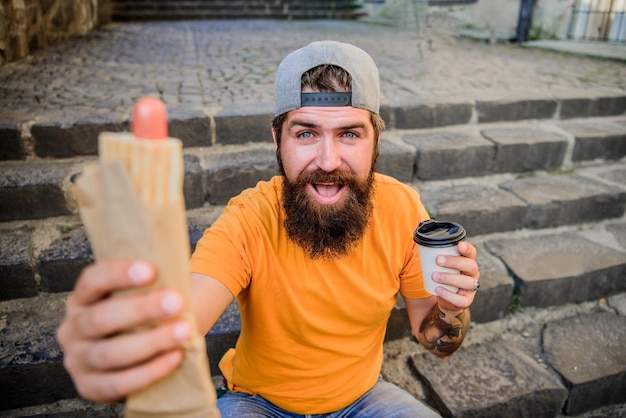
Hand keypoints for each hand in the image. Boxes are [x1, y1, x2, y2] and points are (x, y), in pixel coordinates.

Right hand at [56, 259, 190, 402]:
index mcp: (81, 299)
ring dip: (150, 342)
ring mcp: (78, 360)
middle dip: (141, 309)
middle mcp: (72, 329)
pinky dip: (148, 371)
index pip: (92, 281)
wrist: (141, 352)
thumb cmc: (143, 317)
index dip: (119, 274)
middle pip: (100, 318)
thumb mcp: (139, 297)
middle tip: (177, 301)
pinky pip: (117, 383)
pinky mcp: (89, 387)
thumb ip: (148, 287)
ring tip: (183, 331)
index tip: (151, 270)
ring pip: (109, 353)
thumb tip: (174, 277)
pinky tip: (175, 357)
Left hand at [431, 241, 479, 311]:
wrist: (445, 298)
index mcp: (467, 262)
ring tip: (434, 276)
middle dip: (454, 262)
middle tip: (438, 260)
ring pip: (467, 282)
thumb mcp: (442, 265)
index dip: (468, 249)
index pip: (472, 253)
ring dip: (449, 278)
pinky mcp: (466, 301)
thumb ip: (435, 254)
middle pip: (470, 266)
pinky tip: (438, 289)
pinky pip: (461, 300)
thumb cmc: (443, 276)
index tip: (459, 245)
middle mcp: (472, 274)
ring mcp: (471, 288)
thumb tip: (420, 243)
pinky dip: (449, 294)